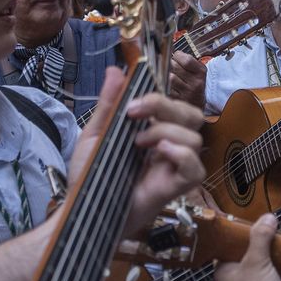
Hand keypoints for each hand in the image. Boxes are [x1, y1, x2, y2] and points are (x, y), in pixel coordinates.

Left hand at [72, 68, 204, 233]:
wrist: (83, 210)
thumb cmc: (91, 176)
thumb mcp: (95, 135)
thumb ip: (109, 105)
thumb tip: (115, 70)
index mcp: (152, 130)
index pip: (173, 104)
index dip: (159, 97)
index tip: (132, 103)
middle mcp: (168, 146)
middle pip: (192, 115)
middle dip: (167, 108)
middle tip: (135, 114)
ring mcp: (173, 167)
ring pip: (195, 139)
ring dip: (166, 133)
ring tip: (138, 145)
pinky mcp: (176, 188)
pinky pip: (196, 169)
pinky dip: (183, 157)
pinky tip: (161, 155)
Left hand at [168, 50, 206, 107]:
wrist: (198, 103)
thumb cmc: (194, 83)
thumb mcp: (198, 71)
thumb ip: (187, 60)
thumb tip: (171, 52)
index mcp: (201, 73)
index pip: (186, 60)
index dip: (178, 56)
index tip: (175, 56)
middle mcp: (195, 83)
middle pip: (175, 67)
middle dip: (169, 63)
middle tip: (169, 65)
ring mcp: (186, 93)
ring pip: (170, 77)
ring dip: (165, 73)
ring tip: (167, 73)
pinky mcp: (177, 100)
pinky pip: (166, 87)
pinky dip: (163, 83)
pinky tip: (165, 83)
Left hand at [215, 213, 280, 280]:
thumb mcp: (257, 262)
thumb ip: (261, 238)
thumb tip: (268, 217)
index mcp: (223, 268)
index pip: (228, 243)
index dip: (240, 231)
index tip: (254, 219)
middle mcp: (233, 277)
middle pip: (246, 252)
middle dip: (259, 241)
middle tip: (272, 226)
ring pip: (259, 264)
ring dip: (270, 254)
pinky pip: (270, 275)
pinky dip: (278, 267)